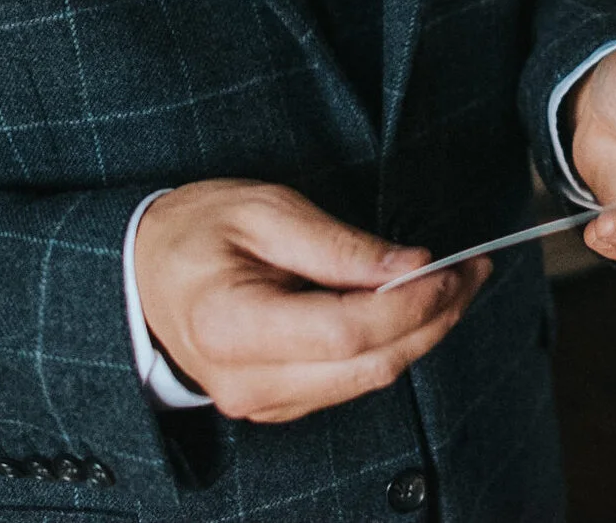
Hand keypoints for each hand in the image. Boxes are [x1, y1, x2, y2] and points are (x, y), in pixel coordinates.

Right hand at [133, 180, 487, 422]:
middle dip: (434, 319)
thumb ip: (338, 244)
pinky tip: (413, 308)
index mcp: (230, 325)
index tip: (452, 267)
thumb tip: (411, 267)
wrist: (141, 273)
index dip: (410, 304)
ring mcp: (258, 401)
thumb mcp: (264, 210)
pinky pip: (349, 384)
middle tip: (474, 271)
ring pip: (367, 381)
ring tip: (457, 284)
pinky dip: (390, 347)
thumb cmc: (198, 230)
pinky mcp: (275, 405)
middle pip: (367, 366)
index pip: (345, 332)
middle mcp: (244, 380)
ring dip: (422, 334)